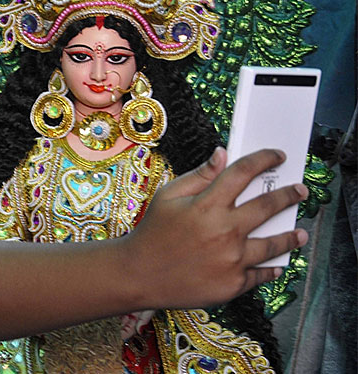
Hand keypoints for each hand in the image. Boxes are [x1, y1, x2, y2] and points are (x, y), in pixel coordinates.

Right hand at [126, 147, 308, 308]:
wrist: (139, 275)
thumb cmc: (152, 233)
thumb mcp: (167, 196)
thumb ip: (199, 176)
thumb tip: (222, 154)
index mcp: (207, 205)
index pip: (243, 173)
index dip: (264, 160)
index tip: (277, 156)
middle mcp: (225, 231)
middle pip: (268, 206)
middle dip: (288, 195)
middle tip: (299, 191)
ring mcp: (232, 260)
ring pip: (273, 244)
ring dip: (291, 237)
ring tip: (300, 233)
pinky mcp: (233, 284)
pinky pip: (261, 275)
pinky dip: (271, 269)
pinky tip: (277, 264)